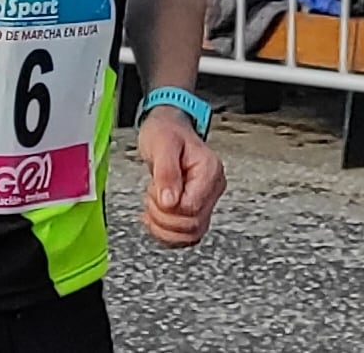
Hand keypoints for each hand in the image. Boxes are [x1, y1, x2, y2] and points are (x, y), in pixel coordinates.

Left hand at [137, 107, 225, 246]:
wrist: (167, 128)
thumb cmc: (166, 131)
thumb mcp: (162, 144)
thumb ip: (166, 172)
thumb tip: (170, 202)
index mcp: (210, 170)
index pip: (192, 207)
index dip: (168, 206)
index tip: (154, 190)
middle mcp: (212, 188)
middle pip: (193, 225)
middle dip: (164, 217)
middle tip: (151, 196)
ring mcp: (206, 201)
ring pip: (191, 235)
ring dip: (164, 228)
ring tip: (151, 206)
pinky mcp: (195, 209)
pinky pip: (186, 235)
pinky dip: (166, 233)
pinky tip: (152, 218)